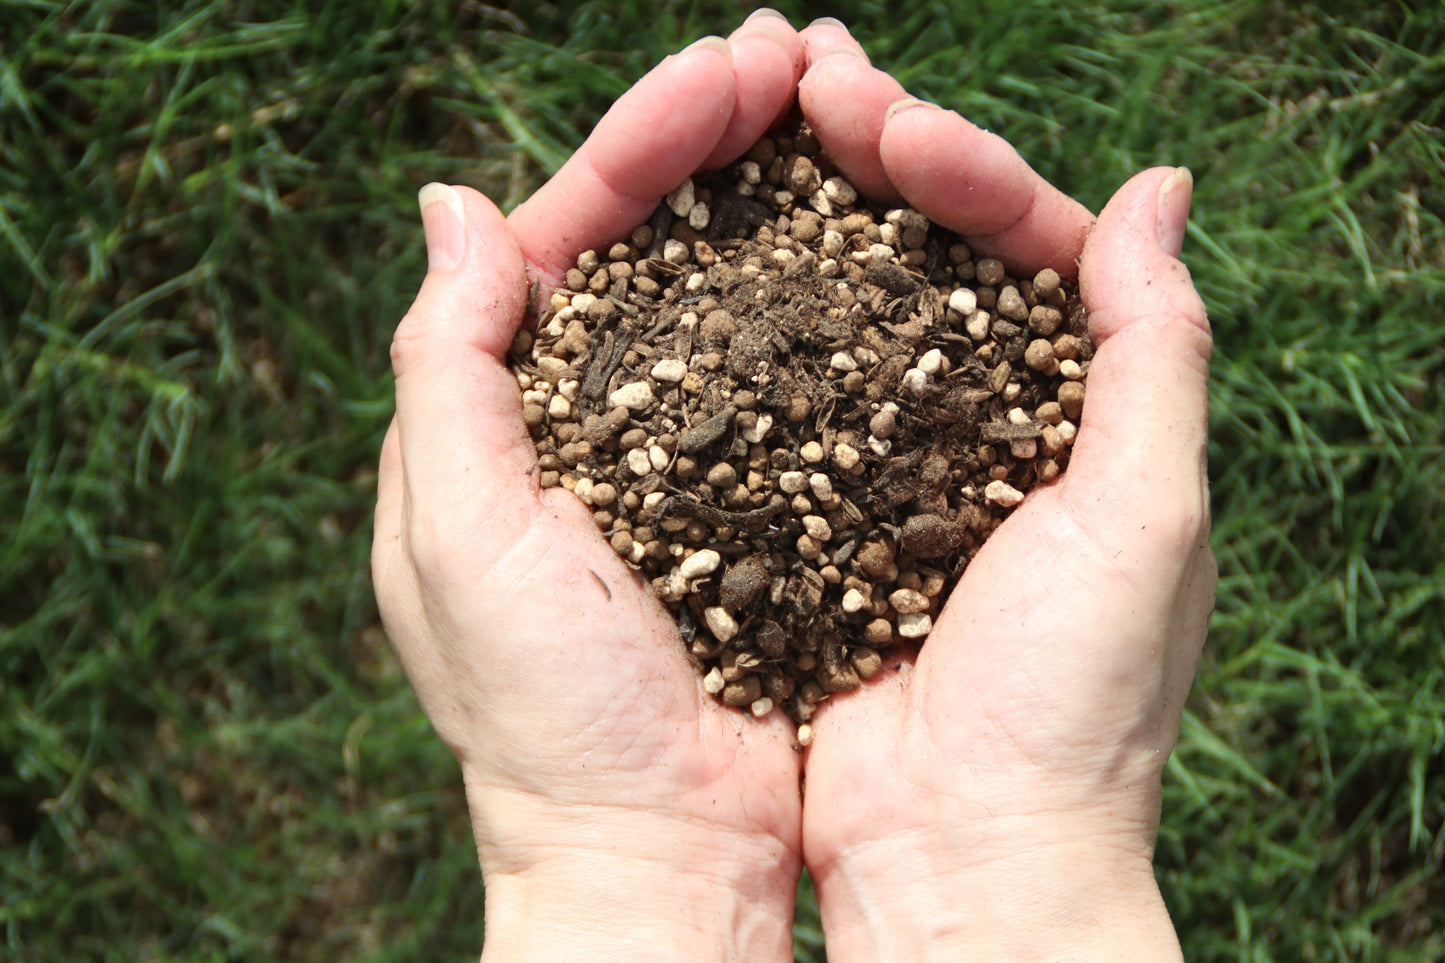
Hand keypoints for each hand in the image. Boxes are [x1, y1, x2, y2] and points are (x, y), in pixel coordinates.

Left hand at [372, 14, 808, 960]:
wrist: (660, 855)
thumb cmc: (546, 719)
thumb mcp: (461, 538)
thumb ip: (449, 368)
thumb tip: (456, 200)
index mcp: (517, 408)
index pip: (575, 232)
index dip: (646, 142)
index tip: (729, 71)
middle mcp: (609, 414)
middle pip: (666, 241)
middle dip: (725, 140)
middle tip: (800, 54)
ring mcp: (705, 452)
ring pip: (746, 290)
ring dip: (793, 197)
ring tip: (855, 107)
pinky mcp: (787, 499)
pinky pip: (815, 377)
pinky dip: (847, 303)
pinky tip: (893, 238)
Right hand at [793, 21, 1212, 961]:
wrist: (962, 853)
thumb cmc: (1073, 705)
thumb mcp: (1147, 514)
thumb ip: (1157, 349)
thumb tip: (1159, 185)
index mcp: (1071, 407)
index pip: (1021, 241)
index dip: (958, 164)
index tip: (886, 119)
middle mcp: (975, 419)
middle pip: (921, 251)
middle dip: (868, 154)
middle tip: (804, 74)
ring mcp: (880, 460)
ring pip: (839, 300)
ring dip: (801, 209)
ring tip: (754, 114)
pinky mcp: (801, 509)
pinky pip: (774, 390)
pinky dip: (747, 317)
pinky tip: (705, 254)